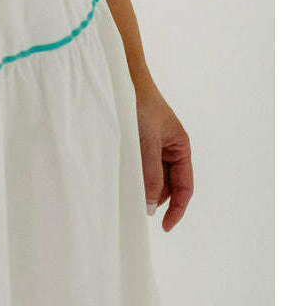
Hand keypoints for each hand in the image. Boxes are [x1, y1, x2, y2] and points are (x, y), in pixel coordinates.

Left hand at [132, 77, 192, 230]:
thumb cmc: (138, 106)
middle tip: (134, 202)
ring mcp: (153, 145)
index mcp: (180, 147)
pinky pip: (138, 166)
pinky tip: (120, 173)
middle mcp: (169, 148)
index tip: (164, 227)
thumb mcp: (146, 143)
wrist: (121, 78)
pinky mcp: (136, 142)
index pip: (184, 187)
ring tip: (125, 184)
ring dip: (141, 184)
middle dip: (153, 196)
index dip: (177, 209)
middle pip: (166, 185)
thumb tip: (149, 205)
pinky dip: (132, 173)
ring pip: (151, 177)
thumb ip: (149, 174)